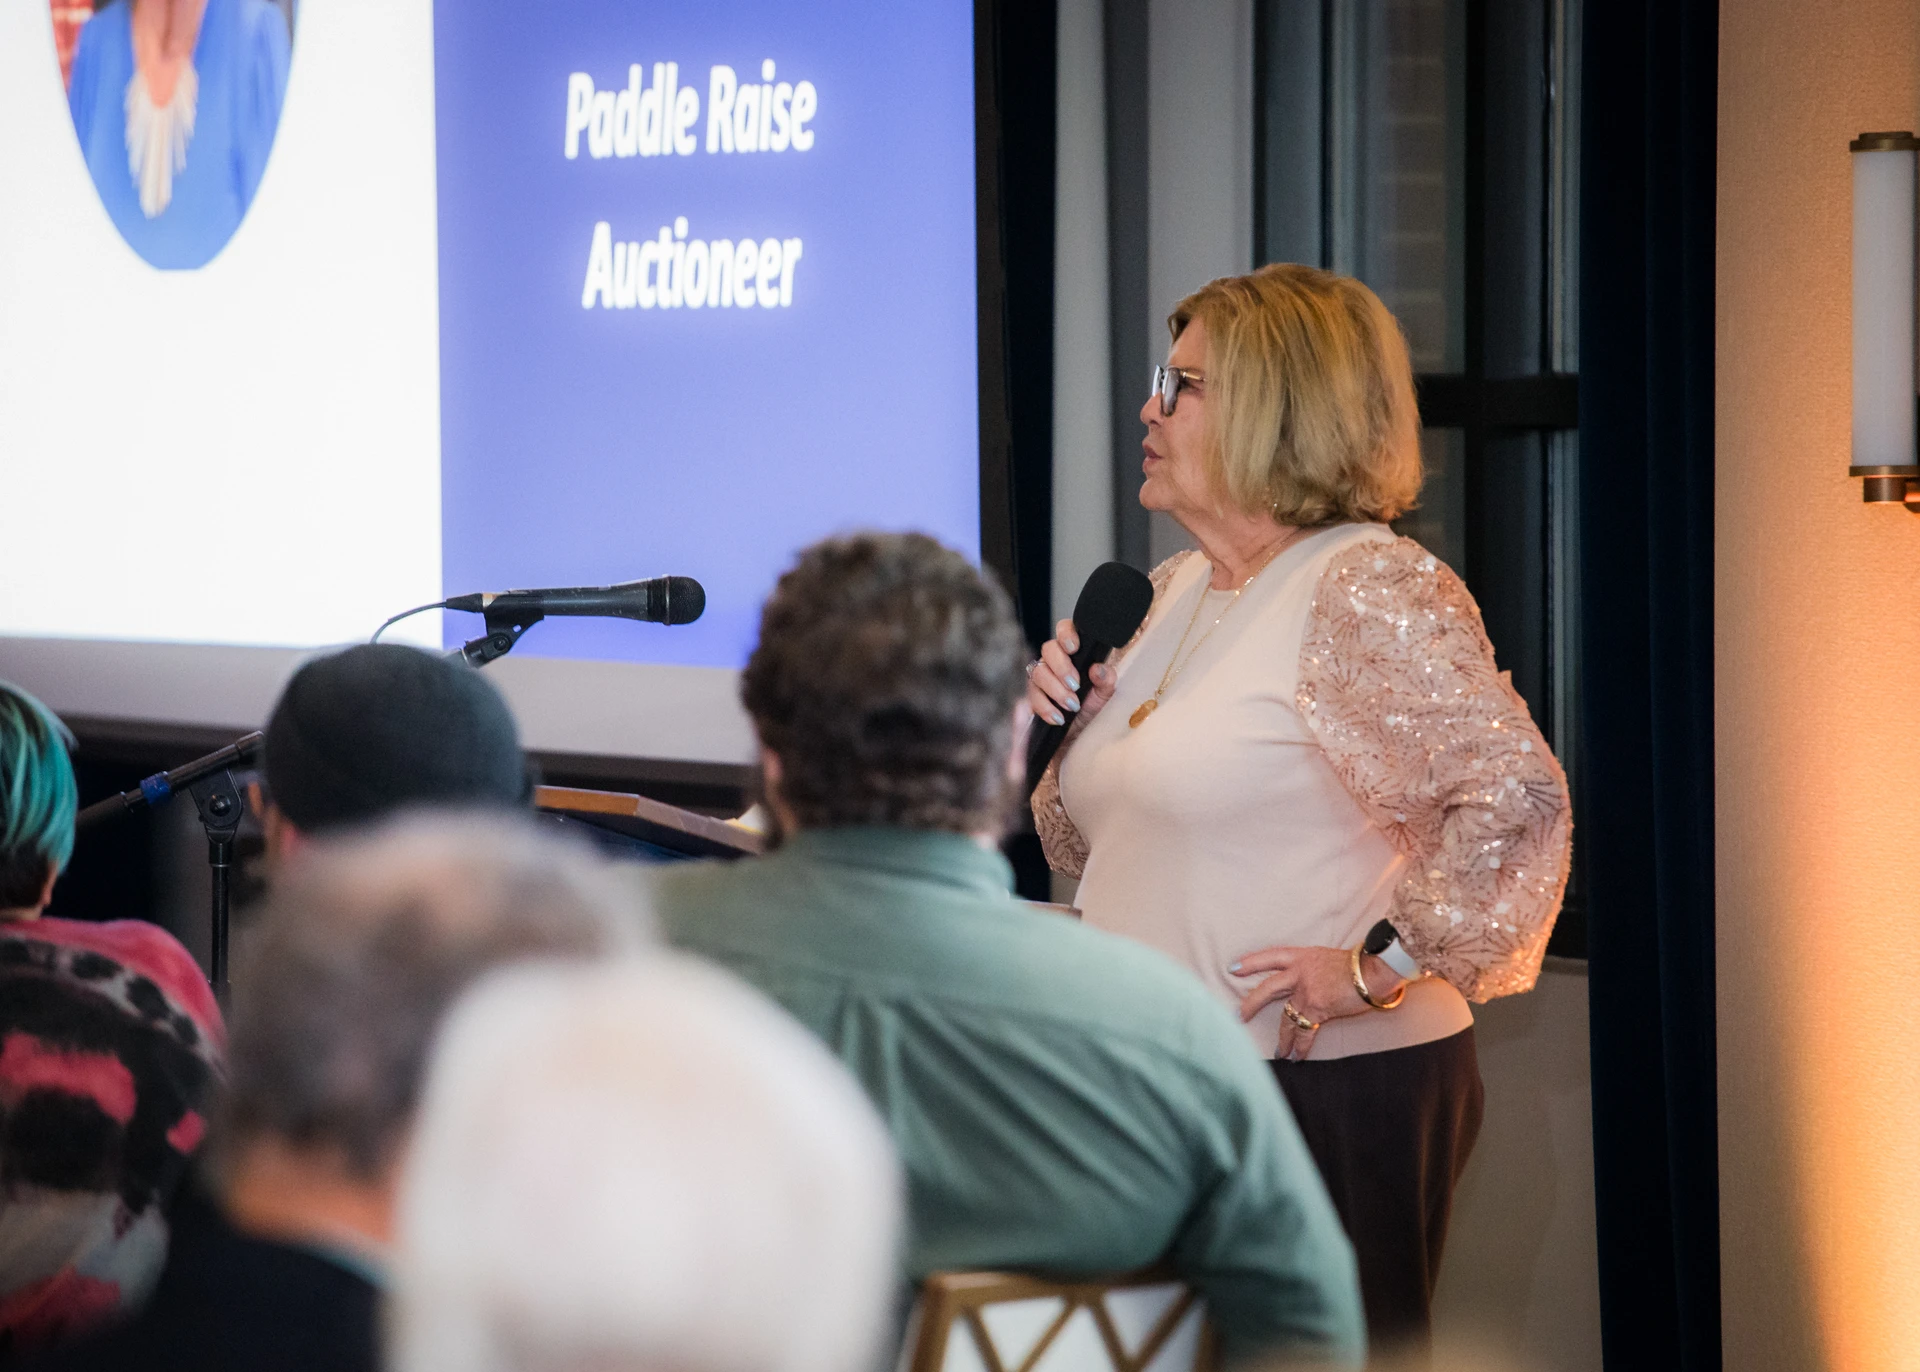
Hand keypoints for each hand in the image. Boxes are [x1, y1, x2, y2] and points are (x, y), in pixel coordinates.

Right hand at [1025, 618, 1117, 728]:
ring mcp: (1041, 677)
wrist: (1079, 733)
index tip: (1074, 648)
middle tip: (1075, 685)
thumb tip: (1097, 669)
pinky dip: (1046, 707)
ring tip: (1072, 705)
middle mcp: (1055, 660)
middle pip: (1048, 649)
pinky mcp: (1032, 695)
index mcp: (1074, 652)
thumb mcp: (1105, 694)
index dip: (1066, 634)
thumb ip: (1106, 680)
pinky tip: (1059, 717)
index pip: (1064, 629)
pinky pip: (1031, 695)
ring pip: (1038, 672)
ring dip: (1055, 690)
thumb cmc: (1092, 707)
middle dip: (1061, 667)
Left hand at [1231, 945, 1404, 1061]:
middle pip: (1267, 989)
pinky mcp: (1316, 1008)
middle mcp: (1299, 972)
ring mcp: (1306, 990)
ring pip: (1285, 1017)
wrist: (1374, 970)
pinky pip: (1304, 1032)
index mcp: (1302, 956)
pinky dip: (1300, 1046)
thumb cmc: (1359, 963)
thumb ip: (1314, 969)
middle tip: (1238, 1016)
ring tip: (1278, 1053)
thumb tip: (1313, 982)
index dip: (1251, 962)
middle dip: (1251, 1004)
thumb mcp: (1329, 957)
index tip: (1233, 968)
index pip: (1270, 957)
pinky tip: (1296, 1057)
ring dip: (1282, 1038)